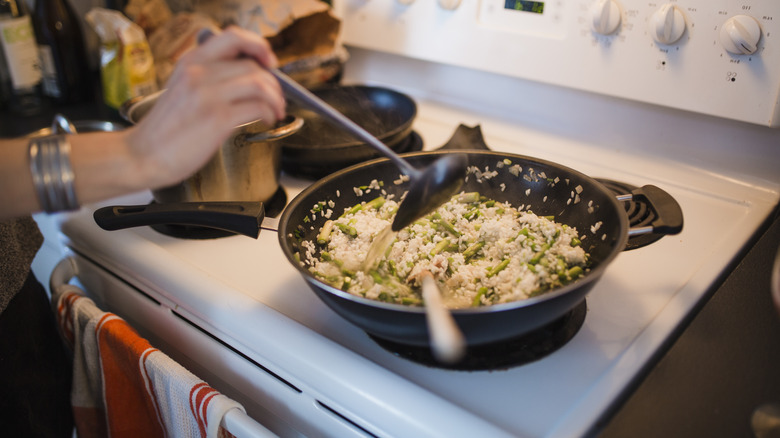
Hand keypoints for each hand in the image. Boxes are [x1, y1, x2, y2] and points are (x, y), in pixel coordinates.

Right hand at [125, 26, 285, 189]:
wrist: (143, 155)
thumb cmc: (165, 129)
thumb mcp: (182, 89)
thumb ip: (208, 77)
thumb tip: (246, 76)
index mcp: (191, 62)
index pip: (233, 37)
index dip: (258, 46)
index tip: (269, 60)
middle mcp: (199, 72)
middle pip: (253, 65)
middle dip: (273, 83)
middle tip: (277, 97)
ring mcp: (208, 95)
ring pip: (259, 83)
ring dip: (275, 98)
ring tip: (275, 110)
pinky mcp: (217, 118)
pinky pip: (257, 106)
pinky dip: (270, 112)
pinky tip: (267, 120)